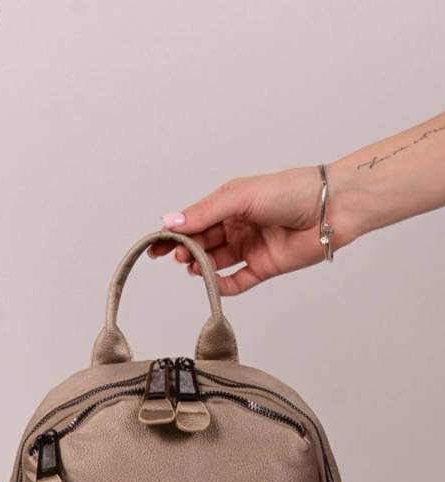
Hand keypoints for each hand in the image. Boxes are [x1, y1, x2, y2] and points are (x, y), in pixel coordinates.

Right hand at [148, 165, 354, 294]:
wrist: (330, 208)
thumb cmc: (290, 191)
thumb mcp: (240, 196)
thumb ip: (205, 212)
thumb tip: (171, 221)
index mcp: (230, 203)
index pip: (195, 220)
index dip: (174, 232)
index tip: (156, 243)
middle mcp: (239, 225)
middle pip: (203, 242)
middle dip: (185, 250)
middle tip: (172, 257)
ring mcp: (251, 247)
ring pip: (217, 261)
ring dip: (201, 266)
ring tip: (190, 266)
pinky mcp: (264, 267)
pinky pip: (238, 281)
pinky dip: (223, 285)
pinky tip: (212, 283)